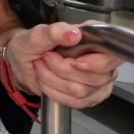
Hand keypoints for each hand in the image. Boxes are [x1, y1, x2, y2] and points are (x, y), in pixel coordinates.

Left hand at [4, 22, 120, 108]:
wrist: (22, 62)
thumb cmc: (32, 44)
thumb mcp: (36, 35)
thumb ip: (54, 32)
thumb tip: (74, 34)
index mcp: (95, 38)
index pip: (111, 55)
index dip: (96, 63)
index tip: (75, 63)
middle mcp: (103, 59)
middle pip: (95, 77)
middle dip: (62, 70)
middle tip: (45, 58)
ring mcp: (99, 80)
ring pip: (83, 91)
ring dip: (54, 80)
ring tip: (41, 67)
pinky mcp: (91, 96)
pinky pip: (77, 102)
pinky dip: (56, 93)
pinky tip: (46, 82)